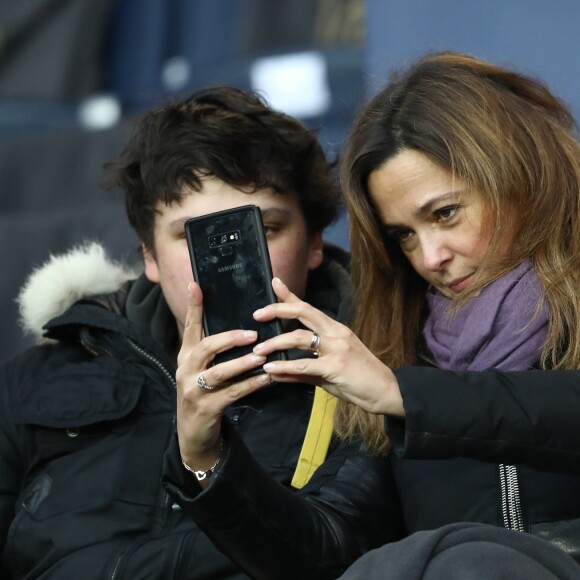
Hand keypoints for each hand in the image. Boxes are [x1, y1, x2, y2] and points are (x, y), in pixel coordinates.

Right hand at [175, 282, 271, 484]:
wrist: (194, 433)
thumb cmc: (204, 392)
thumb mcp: (203, 369)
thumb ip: (214, 349)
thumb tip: (238, 324)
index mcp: (186, 355)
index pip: (189, 327)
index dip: (194, 307)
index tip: (197, 284)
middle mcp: (186, 370)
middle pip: (205, 348)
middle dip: (229, 338)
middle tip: (252, 334)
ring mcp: (194, 390)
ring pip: (219, 372)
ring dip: (242, 363)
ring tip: (262, 356)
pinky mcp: (206, 408)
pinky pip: (232, 393)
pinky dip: (250, 385)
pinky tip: (266, 378)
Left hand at [253, 278, 404, 416]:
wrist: (385, 392)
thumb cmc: (359, 380)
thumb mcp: (327, 371)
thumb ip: (302, 370)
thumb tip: (275, 371)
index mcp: (335, 329)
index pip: (308, 307)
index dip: (289, 294)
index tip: (274, 282)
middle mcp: (336, 333)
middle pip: (303, 312)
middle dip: (278, 309)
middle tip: (257, 314)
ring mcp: (337, 348)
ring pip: (299, 338)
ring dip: (275, 342)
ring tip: (258, 351)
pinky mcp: (336, 367)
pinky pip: (305, 364)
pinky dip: (285, 367)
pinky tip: (271, 370)